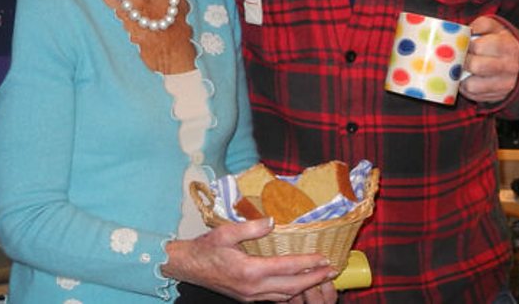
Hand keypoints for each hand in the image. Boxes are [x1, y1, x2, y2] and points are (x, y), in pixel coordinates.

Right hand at [162, 218, 338, 301]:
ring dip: (304, 288)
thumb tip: (272, 222)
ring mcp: (250, 296)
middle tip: (332, 270)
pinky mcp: (247, 298)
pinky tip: (297, 286)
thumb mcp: (226, 232)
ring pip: (285, 296)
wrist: (187, 266)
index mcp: (250, 270)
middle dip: (314, 279)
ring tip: (320, 278)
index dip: (309, 263)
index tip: (325, 258)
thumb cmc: (205, 248)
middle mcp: (253, 287)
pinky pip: (274, 299)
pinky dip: (290, 293)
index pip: (287, 267)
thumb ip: (251, 227)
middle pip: (292, 286)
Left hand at [458, 16, 518, 103]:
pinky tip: (467, 79)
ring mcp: (505, 85)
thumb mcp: (497, 28)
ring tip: (461, 70)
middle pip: (475, 66)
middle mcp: (510, 67)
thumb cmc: (503, 43)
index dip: (465, 46)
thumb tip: (467, 30)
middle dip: (462, 61)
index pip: (478, 47)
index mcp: (509, 46)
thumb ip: (482, 24)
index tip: (462, 45)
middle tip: (458, 58)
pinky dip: (465, 88)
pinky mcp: (498, 97)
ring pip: (472, 85)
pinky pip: (473, 95)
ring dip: (461, 78)